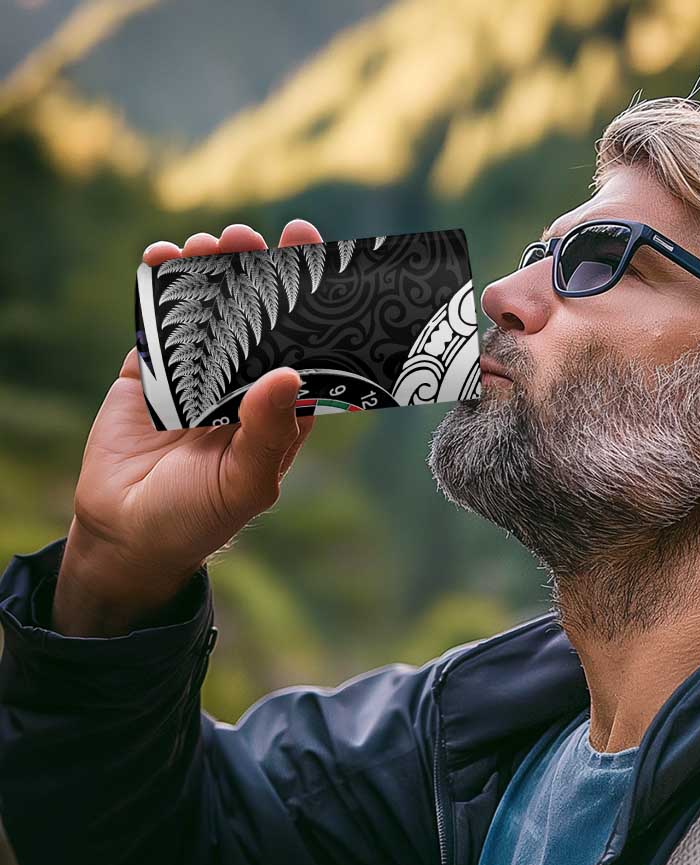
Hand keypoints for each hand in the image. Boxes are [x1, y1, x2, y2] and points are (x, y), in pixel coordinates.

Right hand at [52, 220, 323, 635]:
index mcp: (280, 410)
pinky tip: (162, 258)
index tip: (314, 257)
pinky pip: (159, 323)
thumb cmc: (199, 517)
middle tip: (253, 237)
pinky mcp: (153, 372)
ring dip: (211, 273)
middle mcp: (245, 386)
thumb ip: (268, 432)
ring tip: (210, 243)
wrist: (127, 534)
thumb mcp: (245, 483)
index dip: (311, 303)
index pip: (304, 347)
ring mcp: (198, 375)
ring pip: (210, 312)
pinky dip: (159, 289)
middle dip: (258, 274)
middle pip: (258, 318)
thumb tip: (288, 375)